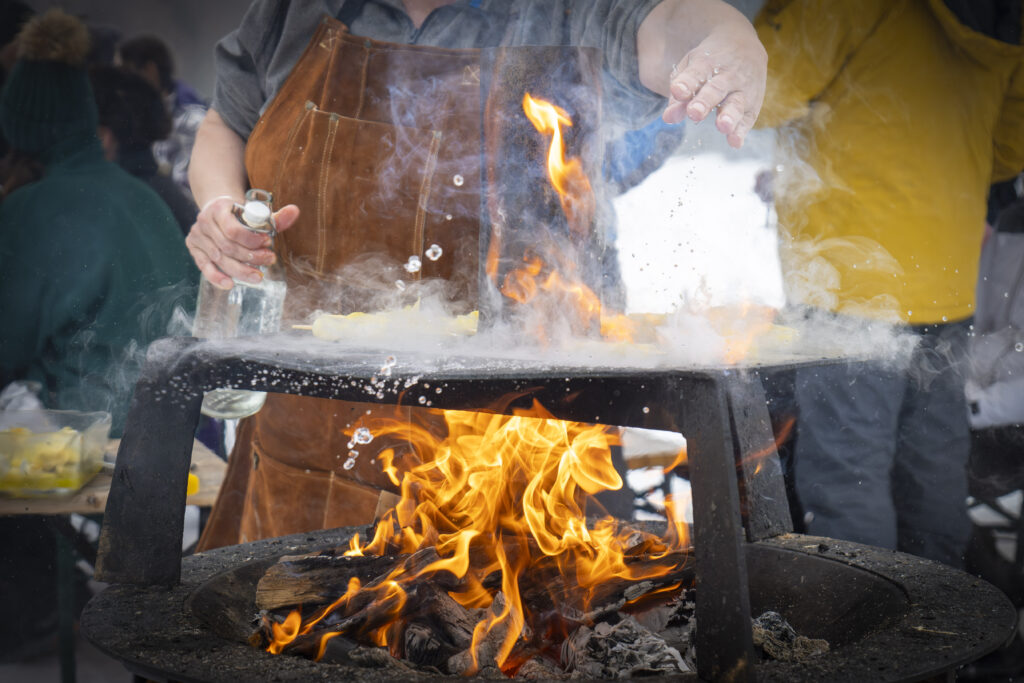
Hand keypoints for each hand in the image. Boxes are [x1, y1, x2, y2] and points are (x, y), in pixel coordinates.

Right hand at [185, 196, 299, 288]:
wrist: (218, 211)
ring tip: (258, 276)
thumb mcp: (256, 213)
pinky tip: (230, 284)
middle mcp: (204, 221)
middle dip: (250, 257)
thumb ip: (275, 217)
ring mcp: (197, 236)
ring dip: (240, 270)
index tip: (268, 244)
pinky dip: (217, 277)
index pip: (233, 230)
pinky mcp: (194, 249)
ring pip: (219, 258)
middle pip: (227, 247)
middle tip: (269, 261)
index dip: (251, 240)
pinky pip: (204, 266)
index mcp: (219, 208)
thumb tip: (295, 211)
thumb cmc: (240, 214)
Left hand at [661, 26, 765, 147]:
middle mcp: (727, 76)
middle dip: (705, 102)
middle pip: (716, 89)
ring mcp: (742, 91)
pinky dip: (741, 131)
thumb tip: (668, 118)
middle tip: (694, 113)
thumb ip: (679, 94)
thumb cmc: (710, 63)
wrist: (746, 46)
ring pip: (735, 104)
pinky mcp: (752, 105)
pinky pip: (747, 119)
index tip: (678, 91)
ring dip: (729, 116)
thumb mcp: (691, 68)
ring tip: (722, 126)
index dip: (686, 83)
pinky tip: (735, 142)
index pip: (695, 73)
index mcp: (707, 64)